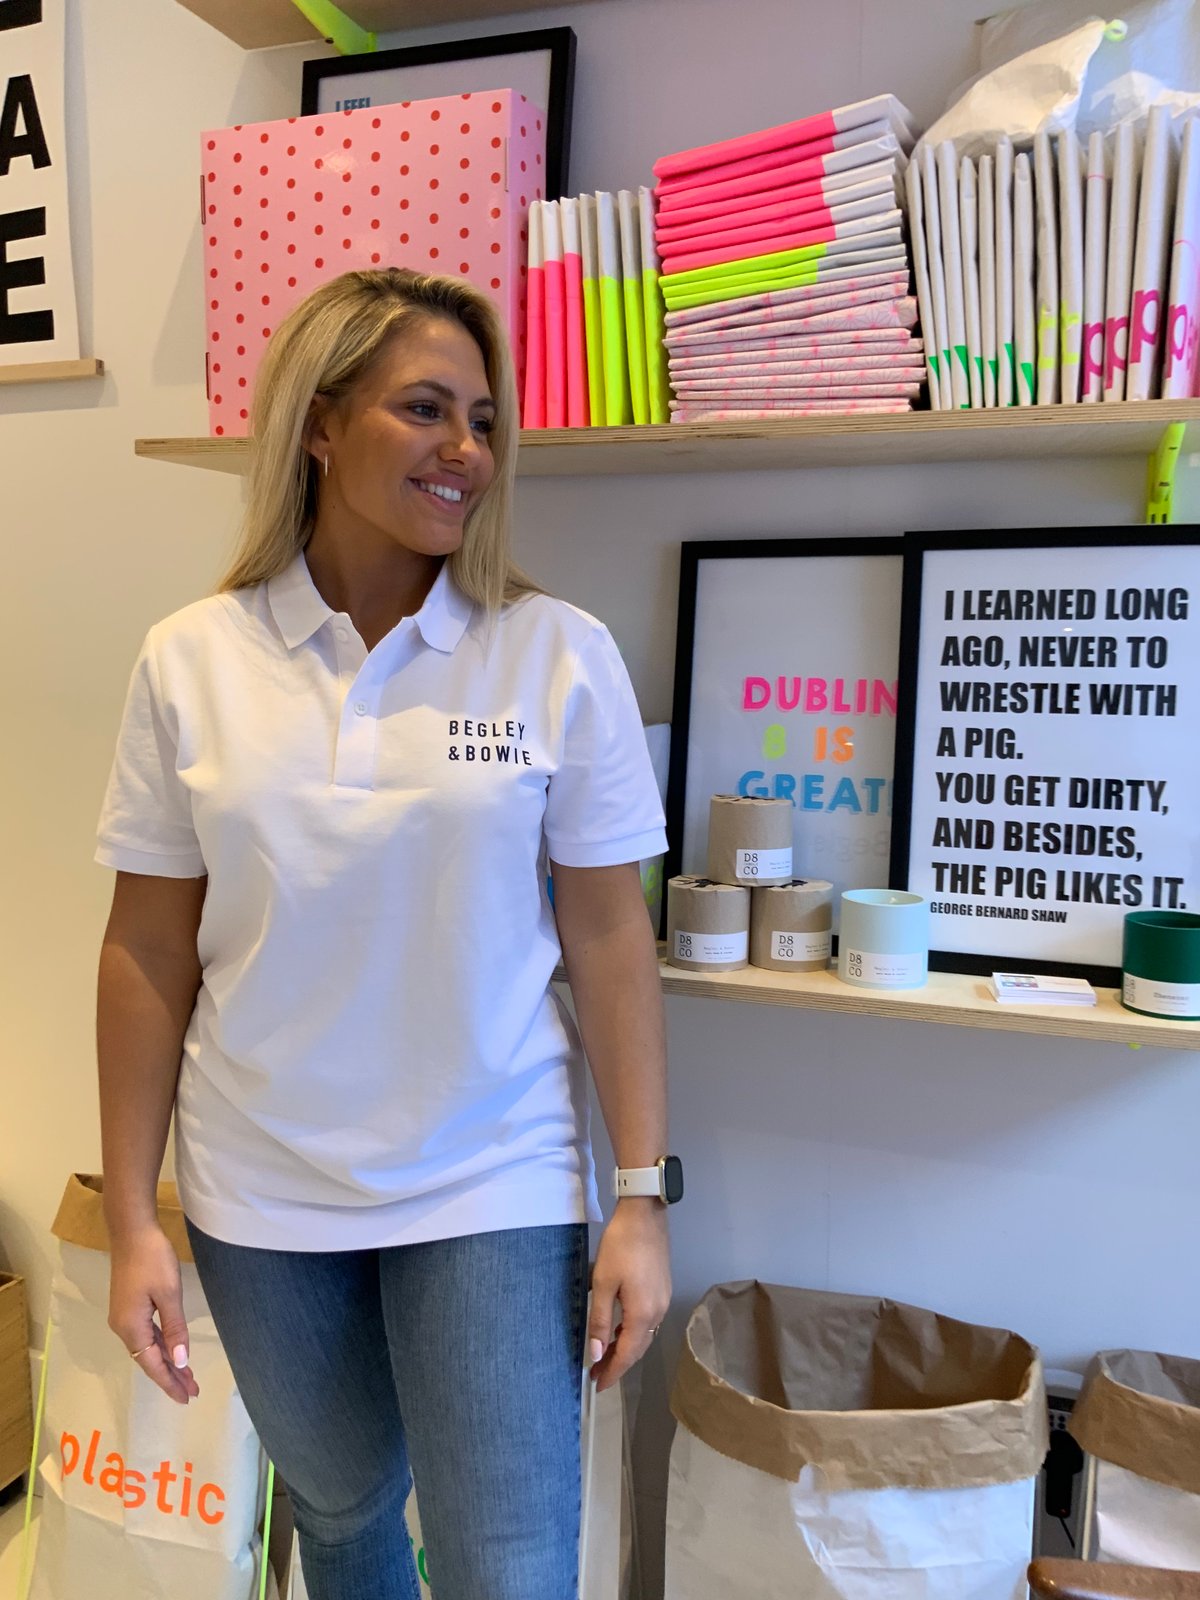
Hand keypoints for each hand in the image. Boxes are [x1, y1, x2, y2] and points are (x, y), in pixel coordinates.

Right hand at [107, 1223, 199, 1405]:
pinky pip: (147, 1335)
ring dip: (168, 1362)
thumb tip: (181, 1362)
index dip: (169, 1382)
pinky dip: (162, 1346)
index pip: (152, 1364)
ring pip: (148, 1348)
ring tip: (188, 1377)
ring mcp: (125, 1317)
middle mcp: (123, 1327)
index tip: (186, 1398)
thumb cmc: (152, 1259)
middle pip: (149, 1359)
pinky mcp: (129, 1307)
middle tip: (193, 1391)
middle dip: (171, 1376)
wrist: (132, 1231)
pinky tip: (173, 1351)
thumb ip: (175, 1329)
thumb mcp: (169, 1294)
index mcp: (131, 1328)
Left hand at [587, 1199, 670, 1393]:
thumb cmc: (620, 1246)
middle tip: (597, 1374)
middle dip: (618, 1364)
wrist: (645, 1214)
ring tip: (605, 1356)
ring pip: (645, 1336)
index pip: (627, 1354)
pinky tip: (621, 1331)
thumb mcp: (603, 1283)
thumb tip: (597, 1354)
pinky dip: (634, 1333)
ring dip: (626, 1349)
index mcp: (643, 1314)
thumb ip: (600, 1321)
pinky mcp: (663, 1289)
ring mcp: (663, 1300)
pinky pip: (649, 1322)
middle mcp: (658, 1312)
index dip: (612, 1372)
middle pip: (638, 1348)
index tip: (597, 1385)